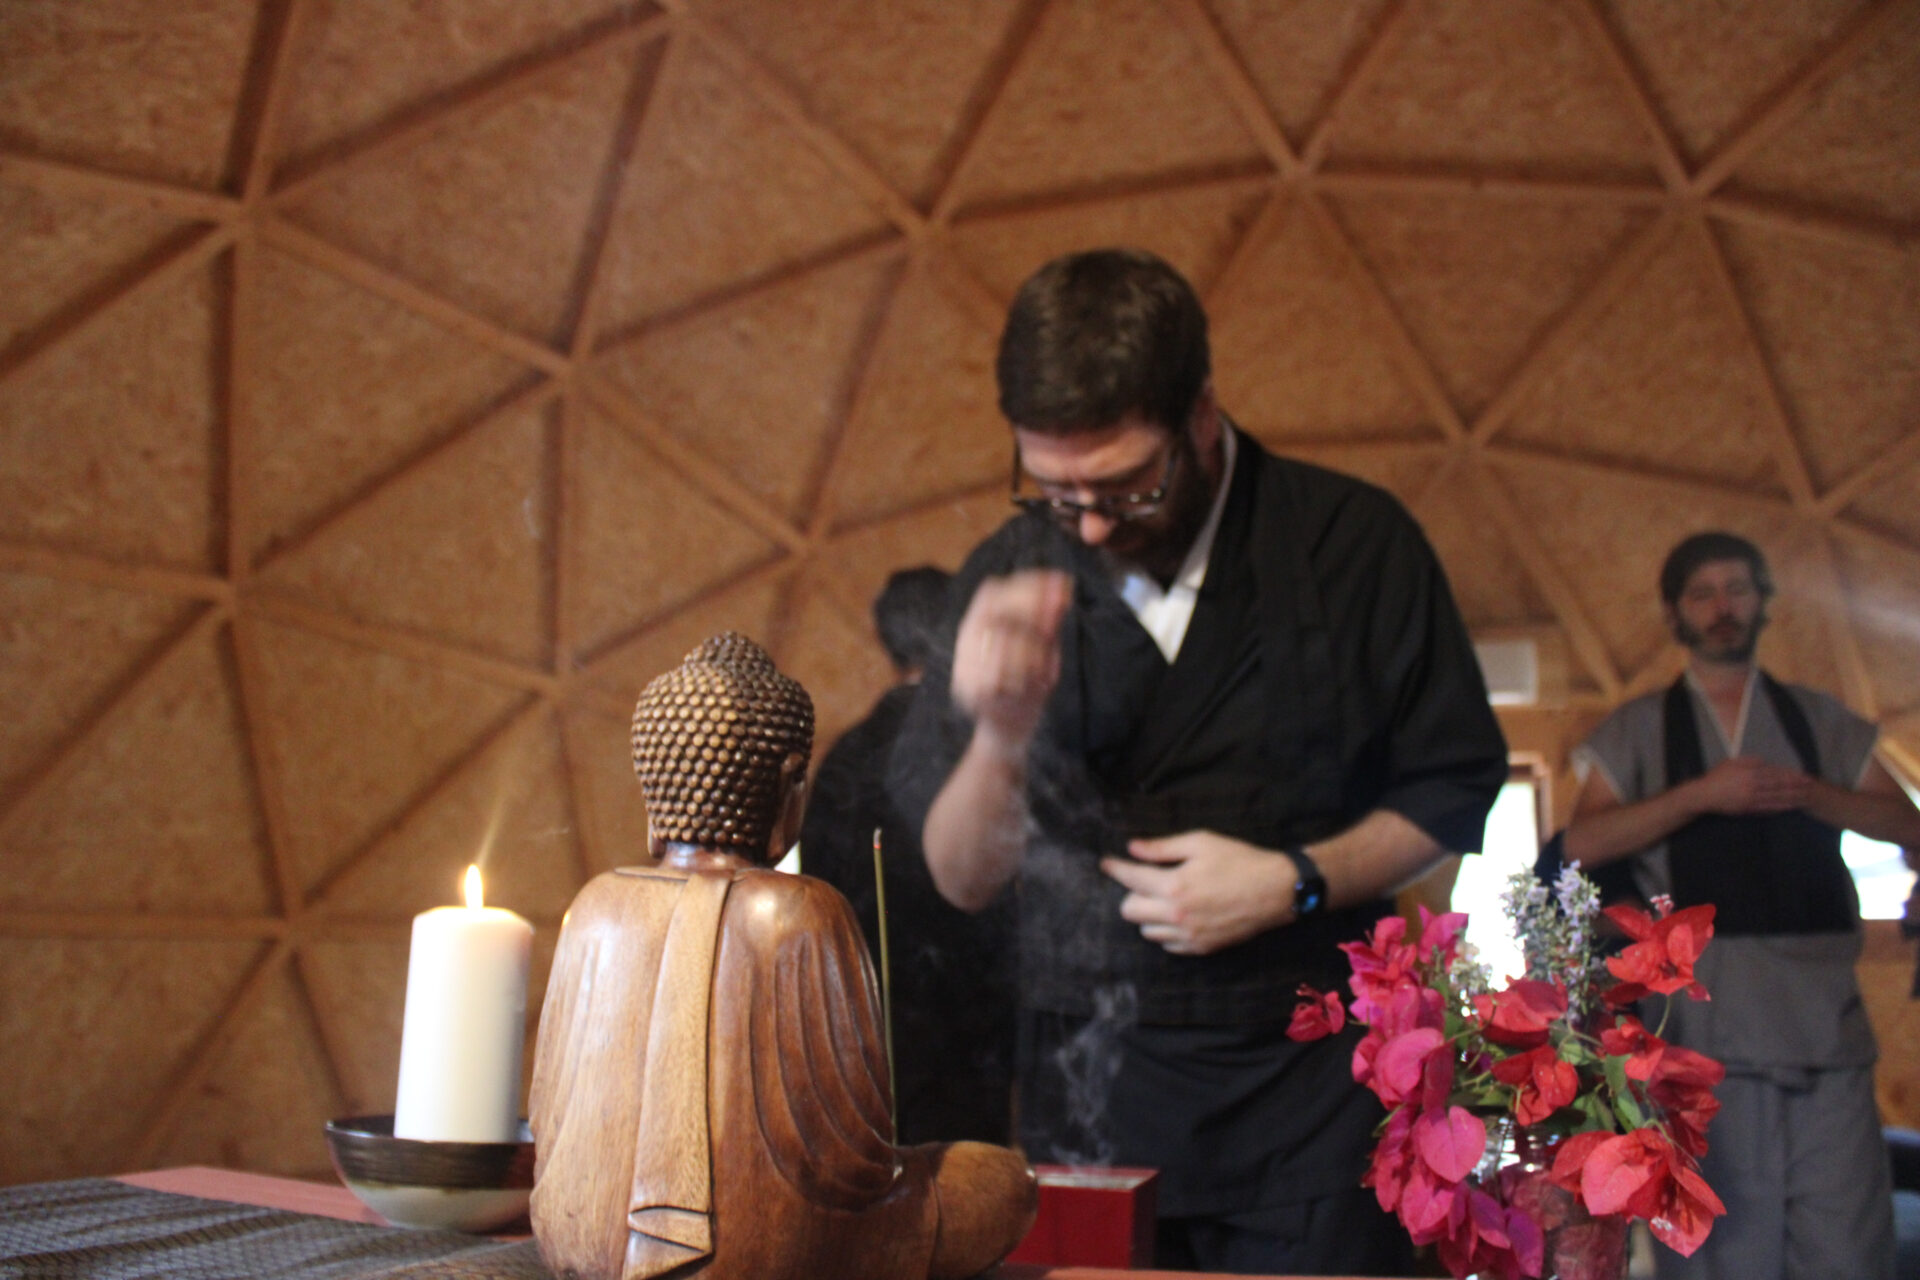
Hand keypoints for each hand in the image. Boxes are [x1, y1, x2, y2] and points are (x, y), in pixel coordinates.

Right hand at [950, 569, 1072, 753]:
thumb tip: (1061, 589)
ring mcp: (967, 670)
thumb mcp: (1040, 650)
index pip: (991, 593)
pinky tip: (1043, 678)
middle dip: (1030, 602)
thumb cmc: (1024, 689)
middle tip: (1062, 603)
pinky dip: (1030, 668)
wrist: (1006, 737)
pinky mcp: (977, 695)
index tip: (1059, 581)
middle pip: (992, 610)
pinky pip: (1006, 670)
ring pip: (1002, 638)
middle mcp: (965, 647)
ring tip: (1049, 652)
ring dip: (1034, 639)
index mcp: (975, 631)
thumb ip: (1048, 622)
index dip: (1025, 584)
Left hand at [1100, 831, 1293, 955]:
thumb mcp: (1201, 843)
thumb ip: (1162, 848)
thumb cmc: (1239, 861)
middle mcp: (1176, 915)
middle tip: (1148, 881)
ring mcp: (1188, 935)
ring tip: (1166, 898)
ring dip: (1149, 913)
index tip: (1107, 863)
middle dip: (1132, 894)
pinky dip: (1166, 930)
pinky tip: (1180, 915)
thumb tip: (1132, 848)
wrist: (1276, 891)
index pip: (1130, 879)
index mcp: (1174, 886)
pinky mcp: (1201, 948)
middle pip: (1129, 911)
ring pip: (1146, 931)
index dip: (1115, 869)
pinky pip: (1167, 945)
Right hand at [1688, 756, 1810, 816]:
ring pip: (1776, 797)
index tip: (1801, 774)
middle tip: (1810, 784)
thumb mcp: (1731, 762)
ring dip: (1791, 796)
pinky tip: (1789, 806)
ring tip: (1805, 796)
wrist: (1703, 795)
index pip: (1774, 772)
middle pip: (1778, 784)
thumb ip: (1749, 761)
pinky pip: (1768, 808)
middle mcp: (1752, 784)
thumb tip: (1765, 762)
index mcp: (1748, 771)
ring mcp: (1751, 798)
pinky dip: (1780, 807)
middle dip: (1795, 785)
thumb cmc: (1716, 777)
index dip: (1789, 774)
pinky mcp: (1748, 808)